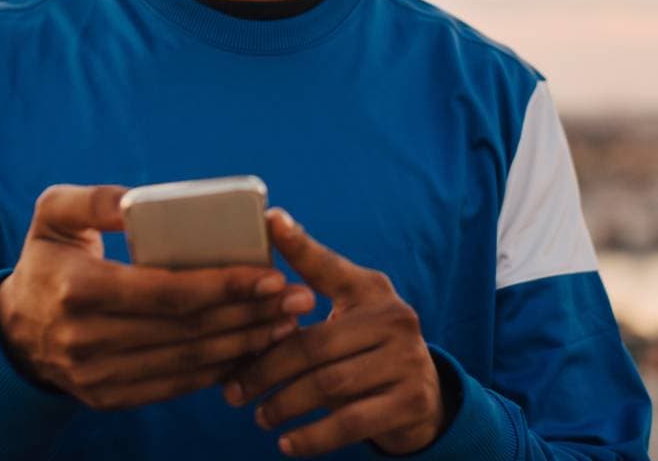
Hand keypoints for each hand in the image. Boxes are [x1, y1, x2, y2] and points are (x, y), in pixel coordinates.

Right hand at [0, 184, 315, 409]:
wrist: (14, 330)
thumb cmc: (46, 258)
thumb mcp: (53, 212)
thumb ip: (94, 200)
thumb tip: (141, 202)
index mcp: (80, 289)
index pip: (167, 292)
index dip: (224, 285)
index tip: (271, 273)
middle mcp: (88, 341)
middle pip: (187, 331)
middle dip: (250, 314)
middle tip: (296, 298)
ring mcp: (98, 376)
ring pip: (188, 363)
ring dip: (244, 344)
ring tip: (286, 322)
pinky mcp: (109, 397)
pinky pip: (174, 386)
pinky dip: (218, 371)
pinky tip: (250, 350)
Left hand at [222, 209, 444, 455]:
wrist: (424, 396)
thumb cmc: (365, 347)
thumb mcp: (346, 314)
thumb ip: (306, 296)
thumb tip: (250, 279)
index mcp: (369, 288)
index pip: (326, 265)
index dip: (298, 243)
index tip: (270, 219)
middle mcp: (393, 316)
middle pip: (314, 344)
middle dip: (267, 369)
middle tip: (234, 391)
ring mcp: (406, 358)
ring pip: (329, 385)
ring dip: (285, 404)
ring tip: (258, 415)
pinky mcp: (411, 400)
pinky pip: (351, 421)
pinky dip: (314, 436)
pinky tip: (286, 443)